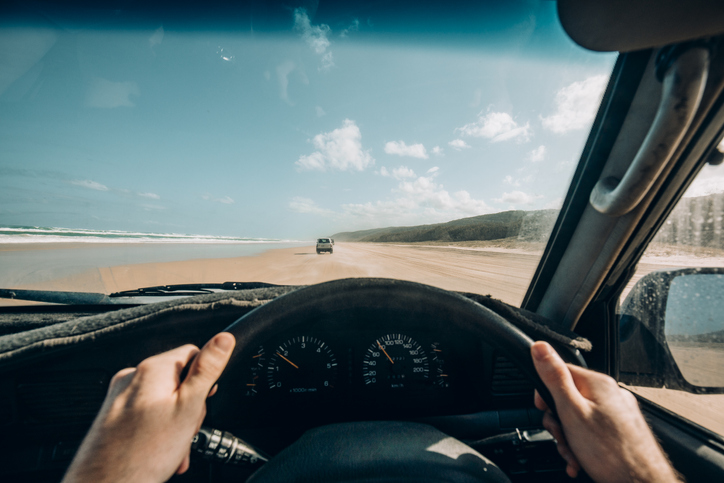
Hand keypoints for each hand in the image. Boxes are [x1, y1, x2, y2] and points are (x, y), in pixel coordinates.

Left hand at [62, 332, 235, 482]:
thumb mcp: (189, 407)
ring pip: (163, 400)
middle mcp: (131, 378)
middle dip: (189, 406)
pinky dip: (158, 431)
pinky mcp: (114, 416)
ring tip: (174, 447)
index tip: (203, 400)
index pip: (192, 354)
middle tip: (187, 429)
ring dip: (175, 423)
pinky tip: (161, 451)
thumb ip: (207, 370)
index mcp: (152, 369)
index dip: (204, 379)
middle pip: (177, 379)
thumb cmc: (143, 454)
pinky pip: (146, 415)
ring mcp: (120, 397)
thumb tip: (223, 340)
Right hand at [531, 341, 680, 481]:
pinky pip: (593, 432)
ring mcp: (618, 414)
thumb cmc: (611, 452)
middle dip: (559, 421)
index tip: (544, 408)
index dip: (546, 392)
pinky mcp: (622, 432)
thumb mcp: (571, 411)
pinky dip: (583, 445)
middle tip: (562, 436)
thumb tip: (540, 347)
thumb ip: (554, 377)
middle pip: (569, 398)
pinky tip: (582, 459)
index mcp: (598, 384)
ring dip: (569, 438)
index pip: (560, 372)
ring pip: (580, 418)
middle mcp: (611, 394)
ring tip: (573, 453)